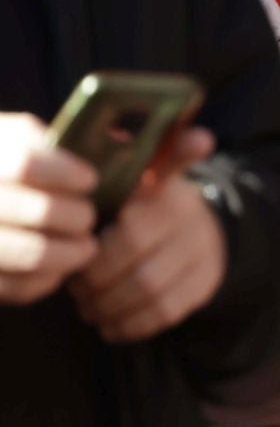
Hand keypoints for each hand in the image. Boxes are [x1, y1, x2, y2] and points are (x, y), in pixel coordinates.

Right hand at [0, 112, 97, 304]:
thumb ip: (57, 139)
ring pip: (34, 252)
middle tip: (88, 216)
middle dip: (77, 216)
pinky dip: (49, 278)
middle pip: (39, 211)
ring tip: (86, 245)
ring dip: (72, 251)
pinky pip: (19, 287)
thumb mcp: (16, 139)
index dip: (65, 173)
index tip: (89, 179)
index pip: (25, 164)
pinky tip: (59, 265)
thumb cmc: (1, 165)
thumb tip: (120, 142)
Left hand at [69, 127, 225, 342]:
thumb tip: (146, 134)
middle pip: (133, 256)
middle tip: (75, 284)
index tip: (90, 246)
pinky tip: (111, 324)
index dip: (109, 240)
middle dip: (95, 278)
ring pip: (148, 289)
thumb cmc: (149, 204)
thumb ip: (133, 159)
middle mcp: (188, 219)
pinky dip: (132, 324)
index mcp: (163, 190)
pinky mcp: (205, 285)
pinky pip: (165, 312)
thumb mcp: (142, 173)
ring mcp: (200, 253)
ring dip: (109, 304)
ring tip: (88, 306)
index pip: (137, 214)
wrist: (206, 231)